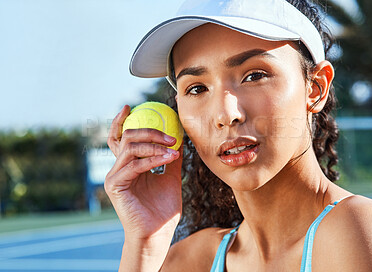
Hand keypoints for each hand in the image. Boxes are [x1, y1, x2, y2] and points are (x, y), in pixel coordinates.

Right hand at [105, 105, 182, 269]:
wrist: (158, 233)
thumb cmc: (163, 209)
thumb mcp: (171, 177)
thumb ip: (170, 158)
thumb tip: (179, 139)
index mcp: (128, 165)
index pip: (121, 138)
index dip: (121, 121)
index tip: (130, 106)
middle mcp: (118, 168)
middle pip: (126, 137)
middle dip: (149, 131)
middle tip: (169, 134)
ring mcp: (114, 176)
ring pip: (130, 146)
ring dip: (154, 144)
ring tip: (173, 147)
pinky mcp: (115, 185)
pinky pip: (135, 164)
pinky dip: (153, 158)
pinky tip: (168, 158)